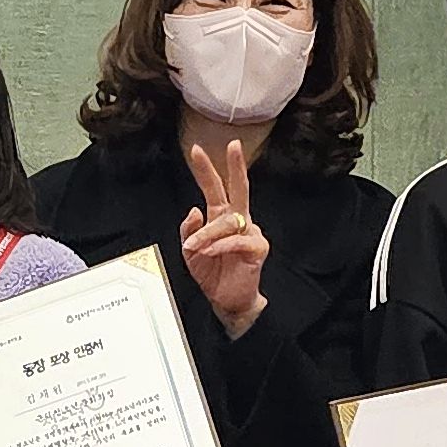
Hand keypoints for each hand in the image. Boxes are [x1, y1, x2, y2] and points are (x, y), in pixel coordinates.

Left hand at [178, 138, 269, 336]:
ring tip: (196, 248)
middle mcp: (237, 220)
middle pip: (238, 188)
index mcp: (221, 217)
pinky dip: (220, 246)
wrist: (226, 300)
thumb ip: (188, 230)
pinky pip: (237, 240)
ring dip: (207, 235)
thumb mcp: (190, 252)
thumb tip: (194, 209)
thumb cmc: (212, 273)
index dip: (206, 170)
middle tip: (234, 146)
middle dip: (236, 167)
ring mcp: (250, 232)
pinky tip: (210, 252)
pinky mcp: (257, 247)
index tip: (197, 150)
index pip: (214, 188)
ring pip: (228, 221)